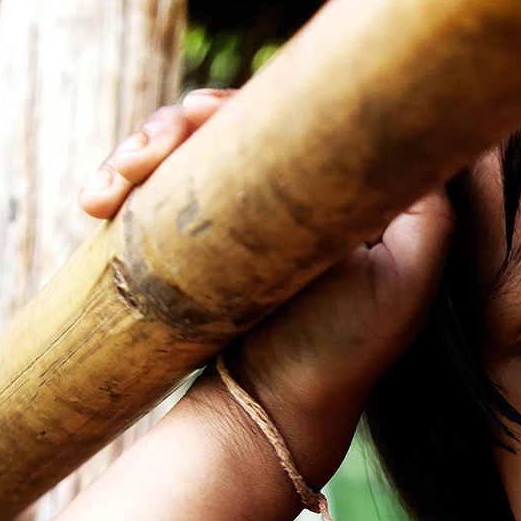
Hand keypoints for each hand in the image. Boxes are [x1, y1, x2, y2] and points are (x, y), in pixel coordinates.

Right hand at [83, 90, 453, 488]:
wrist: (271, 414)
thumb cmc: (341, 352)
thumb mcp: (407, 277)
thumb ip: (424, 205)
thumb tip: (409, 120)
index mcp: (338, 190)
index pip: (284, 112)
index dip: (236, 106)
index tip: (198, 117)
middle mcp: (289, 193)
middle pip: (223, 120)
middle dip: (171, 127)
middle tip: (140, 160)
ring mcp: (239, 215)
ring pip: (181, 148)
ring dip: (134, 152)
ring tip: (104, 192)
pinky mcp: (197, 241)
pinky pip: (156, 191)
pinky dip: (120, 184)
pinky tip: (96, 203)